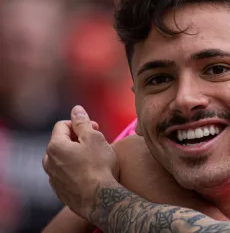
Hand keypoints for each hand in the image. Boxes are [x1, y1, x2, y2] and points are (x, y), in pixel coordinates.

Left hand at [43, 105, 118, 219]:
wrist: (100, 199)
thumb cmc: (99, 166)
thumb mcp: (94, 138)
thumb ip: (83, 122)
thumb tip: (76, 109)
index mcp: (55, 146)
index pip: (62, 125)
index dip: (80, 123)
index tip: (95, 129)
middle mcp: (48, 161)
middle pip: (61, 142)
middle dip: (77, 139)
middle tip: (97, 143)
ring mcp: (53, 178)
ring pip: (62, 158)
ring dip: (75, 155)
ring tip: (93, 159)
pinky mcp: (59, 191)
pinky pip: (65, 173)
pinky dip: (75, 169)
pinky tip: (90, 173)